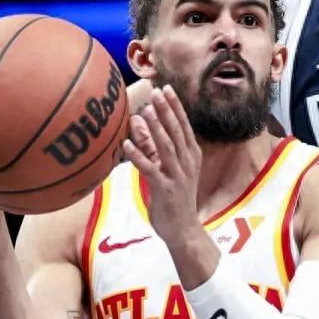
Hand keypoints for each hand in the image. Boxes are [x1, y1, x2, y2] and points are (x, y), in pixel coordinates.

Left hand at [121, 85, 204, 245]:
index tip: (166, 89)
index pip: (184, 126)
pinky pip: (150, 169)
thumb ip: (153, 146)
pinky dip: (138, 155)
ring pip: (166, 147)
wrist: (184, 229)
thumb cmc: (175, 198)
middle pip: (176, 132)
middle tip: (157, 92)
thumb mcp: (167, 168)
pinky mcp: (164, 189)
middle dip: (167, 111)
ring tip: (146, 110)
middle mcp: (187, 162)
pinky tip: (127, 144)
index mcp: (191, 155)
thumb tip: (138, 121)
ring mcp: (177, 176)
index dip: (175, 107)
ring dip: (156, 128)